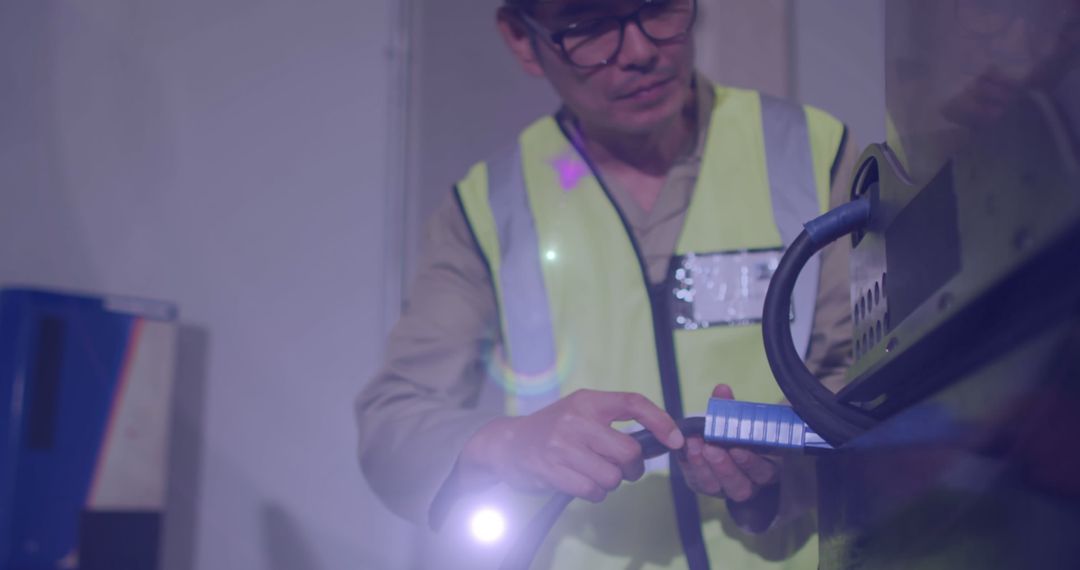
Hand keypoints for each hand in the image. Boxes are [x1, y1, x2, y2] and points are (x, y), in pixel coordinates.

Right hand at [458, 389, 683, 502]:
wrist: (506, 443)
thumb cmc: (552, 430)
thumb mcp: (579, 412)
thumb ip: (611, 422)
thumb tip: (656, 441)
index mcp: (588, 401)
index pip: (633, 403)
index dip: (660, 421)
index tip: (676, 440)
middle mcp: (576, 419)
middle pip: (628, 451)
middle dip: (632, 469)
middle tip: (623, 470)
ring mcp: (562, 445)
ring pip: (612, 476)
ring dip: (610, 483)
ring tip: (593, 475)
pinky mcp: (552, 470)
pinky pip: (593, 491)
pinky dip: (594, 493)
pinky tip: (581, 483)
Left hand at [677, 384, 780, 502]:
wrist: (724, 442)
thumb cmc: (743, 432)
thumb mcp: (743, 420)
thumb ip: (733, 407)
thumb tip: (722, 389)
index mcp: (765, 470)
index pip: (763, 473)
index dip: (750, 463)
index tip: (736, 448)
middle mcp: (747, 484)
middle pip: (739, 487)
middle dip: (723, 467)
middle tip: (710, 449)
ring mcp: (723, 488)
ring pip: (714, 487)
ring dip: (702, 466)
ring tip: (694, 445)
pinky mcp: (702, 485)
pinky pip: (694, 480)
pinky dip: (687, 464)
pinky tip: (683, 447)